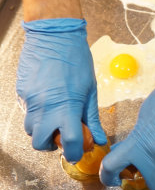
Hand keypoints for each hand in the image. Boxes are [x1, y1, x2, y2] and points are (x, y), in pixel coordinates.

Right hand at [16, 18, 106, 162]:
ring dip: (42, 129)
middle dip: (51, 145)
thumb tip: (100, 139)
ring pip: (30, 128)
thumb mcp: (91, 91)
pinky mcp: (21, 92)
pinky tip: (48, 100)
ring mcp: (29, 100)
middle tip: (62, 137)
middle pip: (39, 143)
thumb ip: (92, 118)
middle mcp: (44, 107)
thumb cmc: (77, 61)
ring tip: (56, 117)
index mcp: (66, 107)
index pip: (69, 142)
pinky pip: (26, 111)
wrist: (54, 36)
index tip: (77, 153)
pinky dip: (37, 113)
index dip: (74, 153)